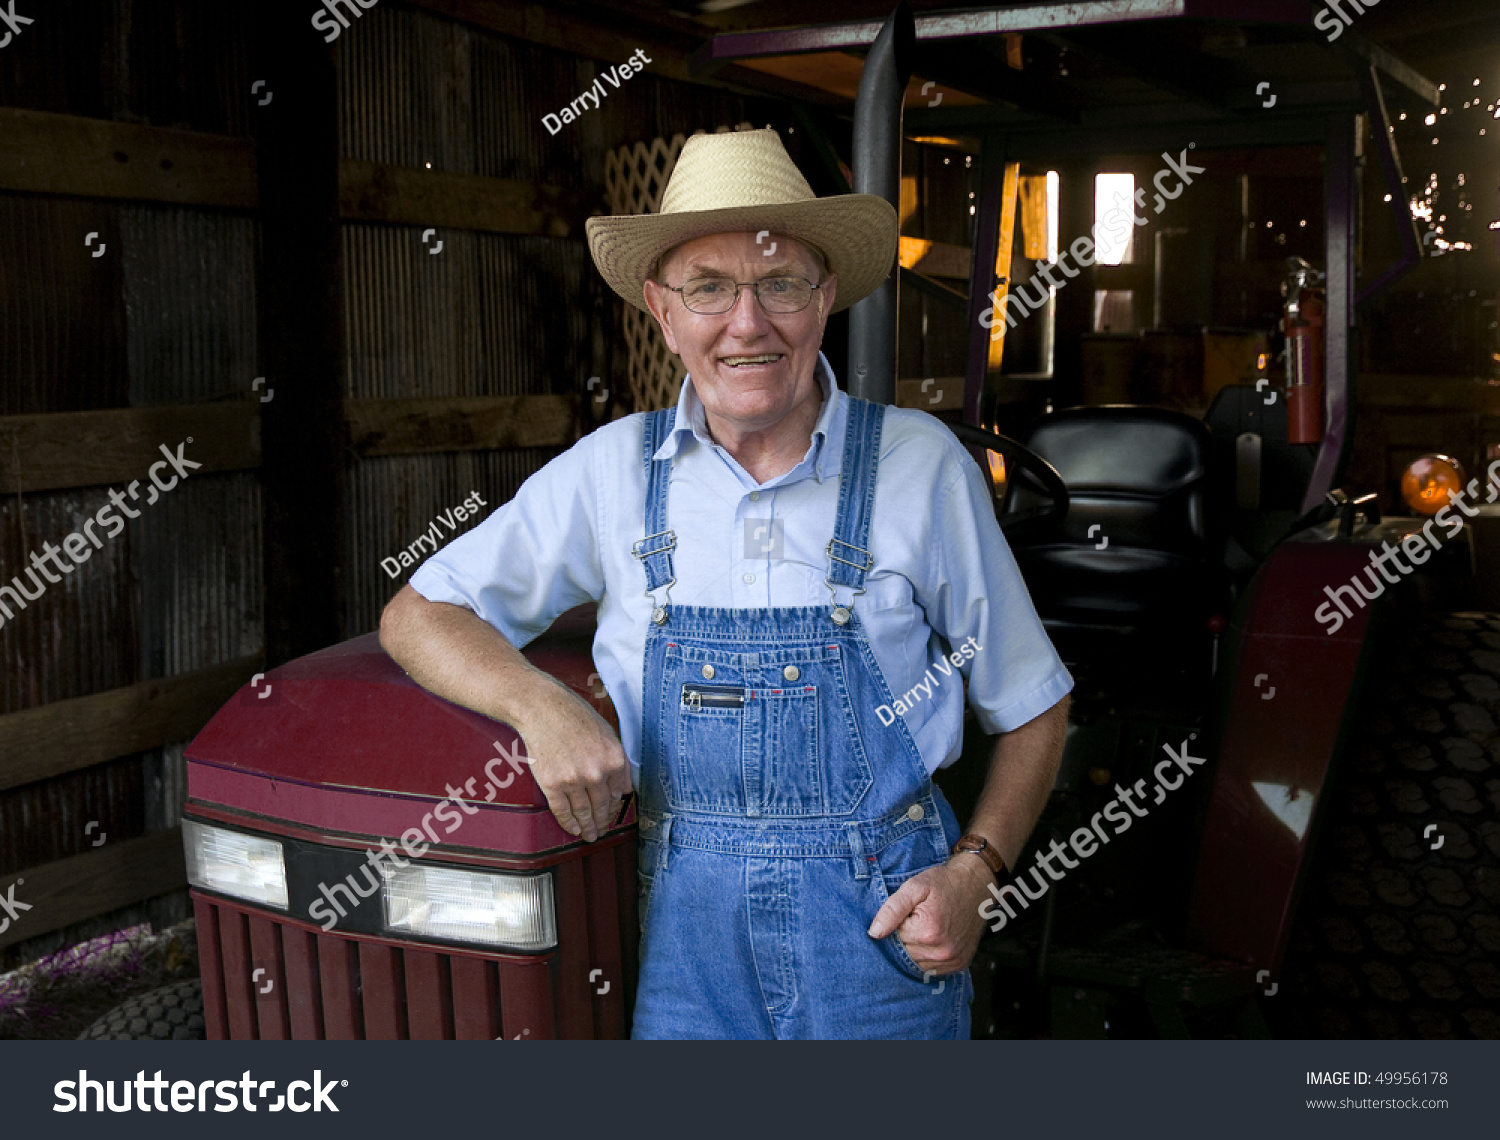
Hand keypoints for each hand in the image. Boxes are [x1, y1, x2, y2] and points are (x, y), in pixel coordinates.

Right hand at [515, 679, 633, 842]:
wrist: (541, 708)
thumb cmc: (574, 716)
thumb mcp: (607, 733)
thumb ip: (618, 761)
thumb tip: (624, 788)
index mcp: (614, 759)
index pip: (618, 793)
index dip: (614, 807)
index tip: (611, 815)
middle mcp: (596, 773)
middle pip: (602, 806)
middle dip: (602, 822)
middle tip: (602, 832)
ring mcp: (574, 780)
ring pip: (583, 812)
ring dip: (587, 827)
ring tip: (589, 835)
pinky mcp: (552, 784)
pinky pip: (562, 811)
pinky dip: (568, 823)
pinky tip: (573, 829)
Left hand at [866, 856, 993, 975]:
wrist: (976, 885)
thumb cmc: (944, 883)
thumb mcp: (915, 887)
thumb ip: (892, 909)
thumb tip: (874, 933)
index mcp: (927, 932)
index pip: (894, 939)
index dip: (898, 924)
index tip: (909, 912)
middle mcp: (942, 951)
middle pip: (905, 954)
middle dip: (906, 937)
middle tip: (918, 919)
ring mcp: (952, 960)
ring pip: (917, 963)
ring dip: (917, 948)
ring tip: (927, 927)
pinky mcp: (959, 964)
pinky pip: (933, 968)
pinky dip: (928, 956)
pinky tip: (934, 939)